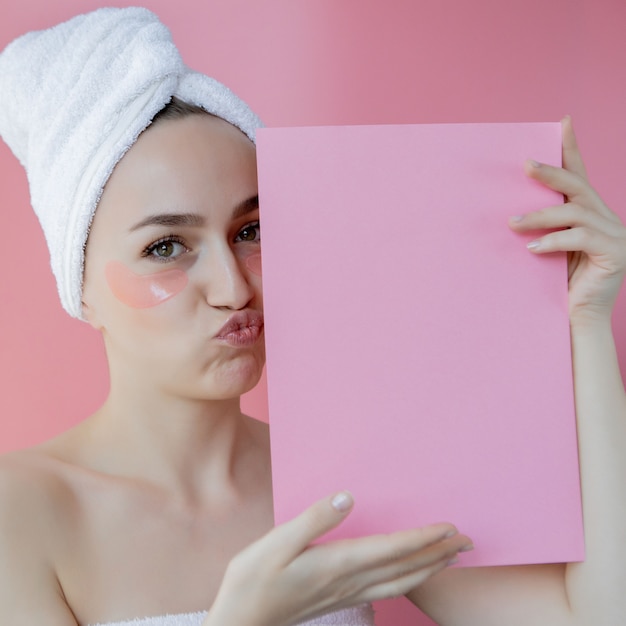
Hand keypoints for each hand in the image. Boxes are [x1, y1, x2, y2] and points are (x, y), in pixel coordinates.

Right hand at [204, 491, 471, 625]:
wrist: (242, 624)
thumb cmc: (252, 582)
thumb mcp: (276, 543)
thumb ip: (315, 519)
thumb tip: (348, 497)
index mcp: (337, 563)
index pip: (392, 549)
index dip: (423, 538)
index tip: (450, 527)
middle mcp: (349, 581)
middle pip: (405, 568)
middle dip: (439, 554)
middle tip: (468, 542)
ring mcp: (346, 593)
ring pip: (400, 583)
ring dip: (430, 569)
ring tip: (451, 558)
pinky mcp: (340, 598)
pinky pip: (387, 590)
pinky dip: (409, 581)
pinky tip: (412, 577)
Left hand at [509, 116, 625, 326]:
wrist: (578, 320)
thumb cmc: (558, 285)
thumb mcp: (549, 249)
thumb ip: (544, 228)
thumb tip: (510, 212)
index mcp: (591, 214)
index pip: (581, 175)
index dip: (572, 148)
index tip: (564, 122)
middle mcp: (607, 219)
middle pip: (579, 185)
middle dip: (551, 173)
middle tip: (525, 165)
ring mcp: (615, 235)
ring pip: (575, 211)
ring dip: (541, 215)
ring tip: (512, 223)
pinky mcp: (615, 253)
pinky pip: (580, 237)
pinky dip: (553, 241)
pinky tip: (532, 248)